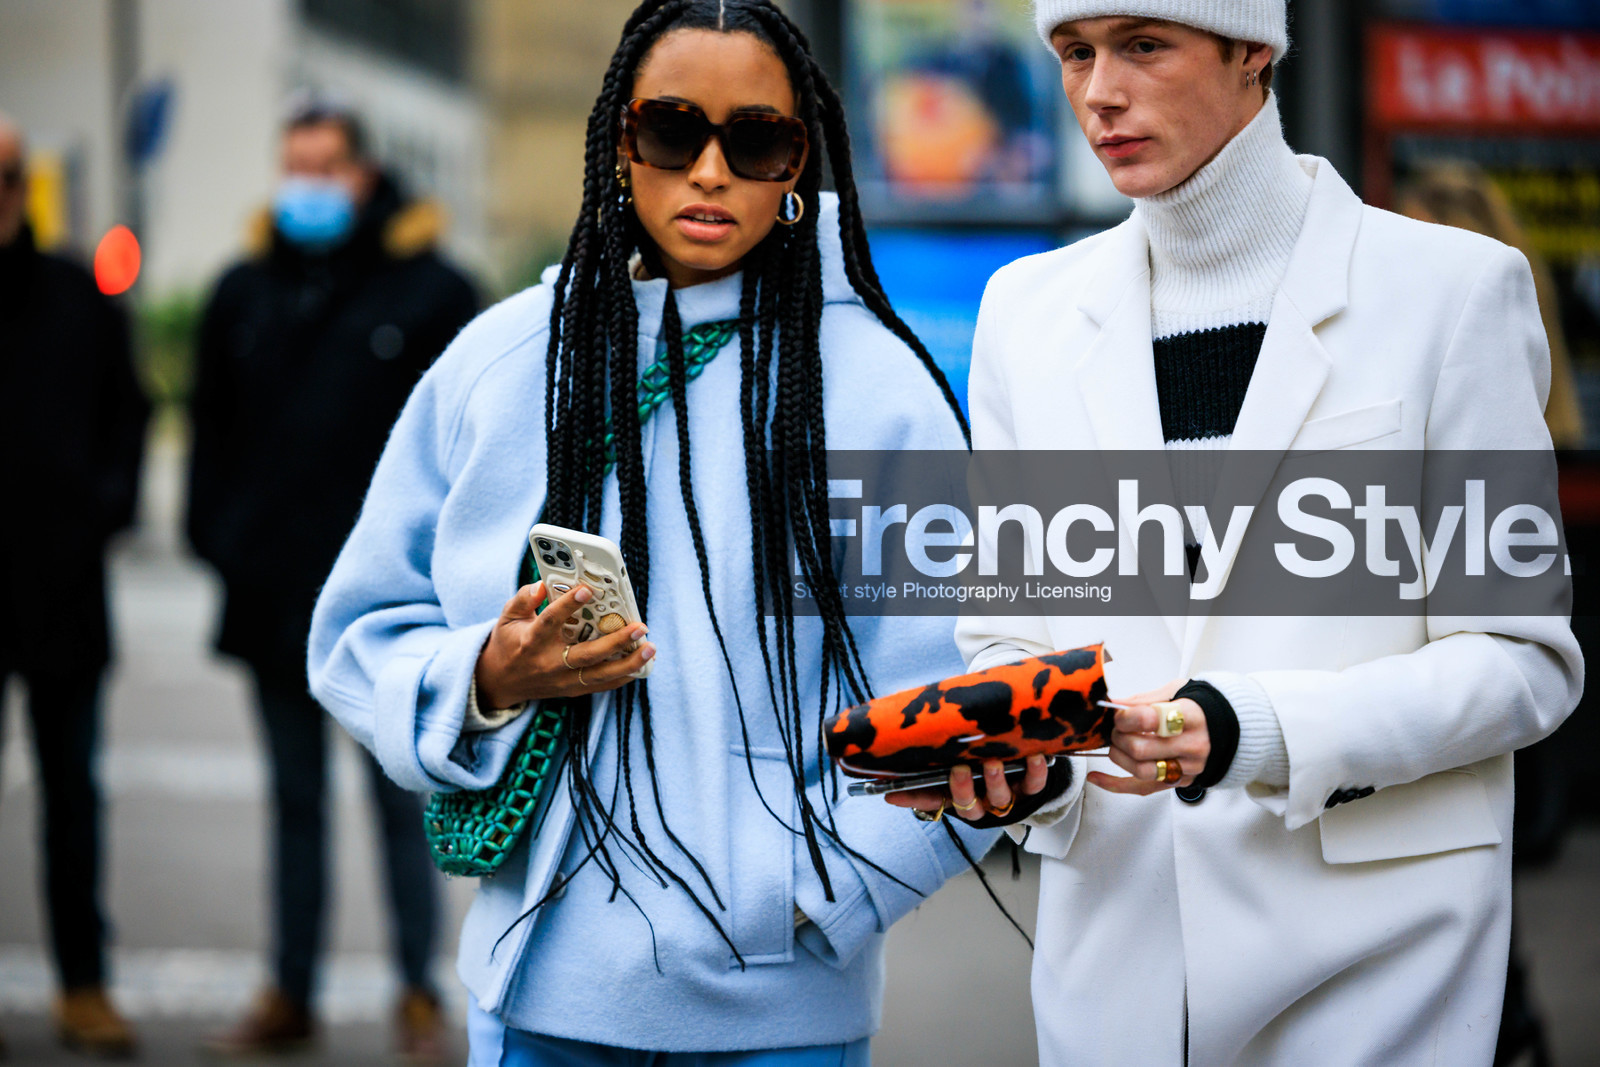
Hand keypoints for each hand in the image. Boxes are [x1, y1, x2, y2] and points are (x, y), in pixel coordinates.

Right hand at [474, 581, 654, 709]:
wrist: (500, 682)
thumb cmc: (508, 643)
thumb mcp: (506, 618)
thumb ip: (523, 599)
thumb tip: (541, 586)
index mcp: (532, 641)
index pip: (551, 621)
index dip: (568, 604)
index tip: (588, 590)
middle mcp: (550, 663)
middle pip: (587, 654)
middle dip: (616, 641)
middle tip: (640, 626)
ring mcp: (562, 680)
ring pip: (600, 675)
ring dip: (628, 663)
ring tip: (650, 648)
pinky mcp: (571, 690)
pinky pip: (601, 686)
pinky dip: (623, 677)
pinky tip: (642, 665)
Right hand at [884, 754, 1051, 821]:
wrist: (1027, 767)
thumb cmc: (982, 756)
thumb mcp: (959, 753)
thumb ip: (941, 745)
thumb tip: (906, 724)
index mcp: (958, 794)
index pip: (931, 800)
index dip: (912, 800)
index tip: (892, 794)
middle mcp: (981, 800)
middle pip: (968, 805)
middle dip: (962, 788)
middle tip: (959, 769)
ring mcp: (1006, 796)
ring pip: (999, 798)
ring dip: (995, 781)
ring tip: (993, 762)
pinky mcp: (1031, 789)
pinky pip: (1034, 784)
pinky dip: (1035, 771)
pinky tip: (1034, 756)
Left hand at [1086, 680, 1209, 795]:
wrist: (1232, 729)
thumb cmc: (1201, 708)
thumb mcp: (1177, 691)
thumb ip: (1144, 698)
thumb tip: (1113, 703)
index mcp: (1192, 717)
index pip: (1153, 720)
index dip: (1127, 717)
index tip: (1119, 714)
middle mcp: (1192, 745)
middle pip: (1142, 749)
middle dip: (1119, 737)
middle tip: (1117, 729)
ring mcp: (1187, 768)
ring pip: (1142, 771)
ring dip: (1119, 758)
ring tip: (1116, 745)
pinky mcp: (1179, 782)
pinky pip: (1143, 789)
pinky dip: (1115, 785)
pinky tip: (1096, 777)